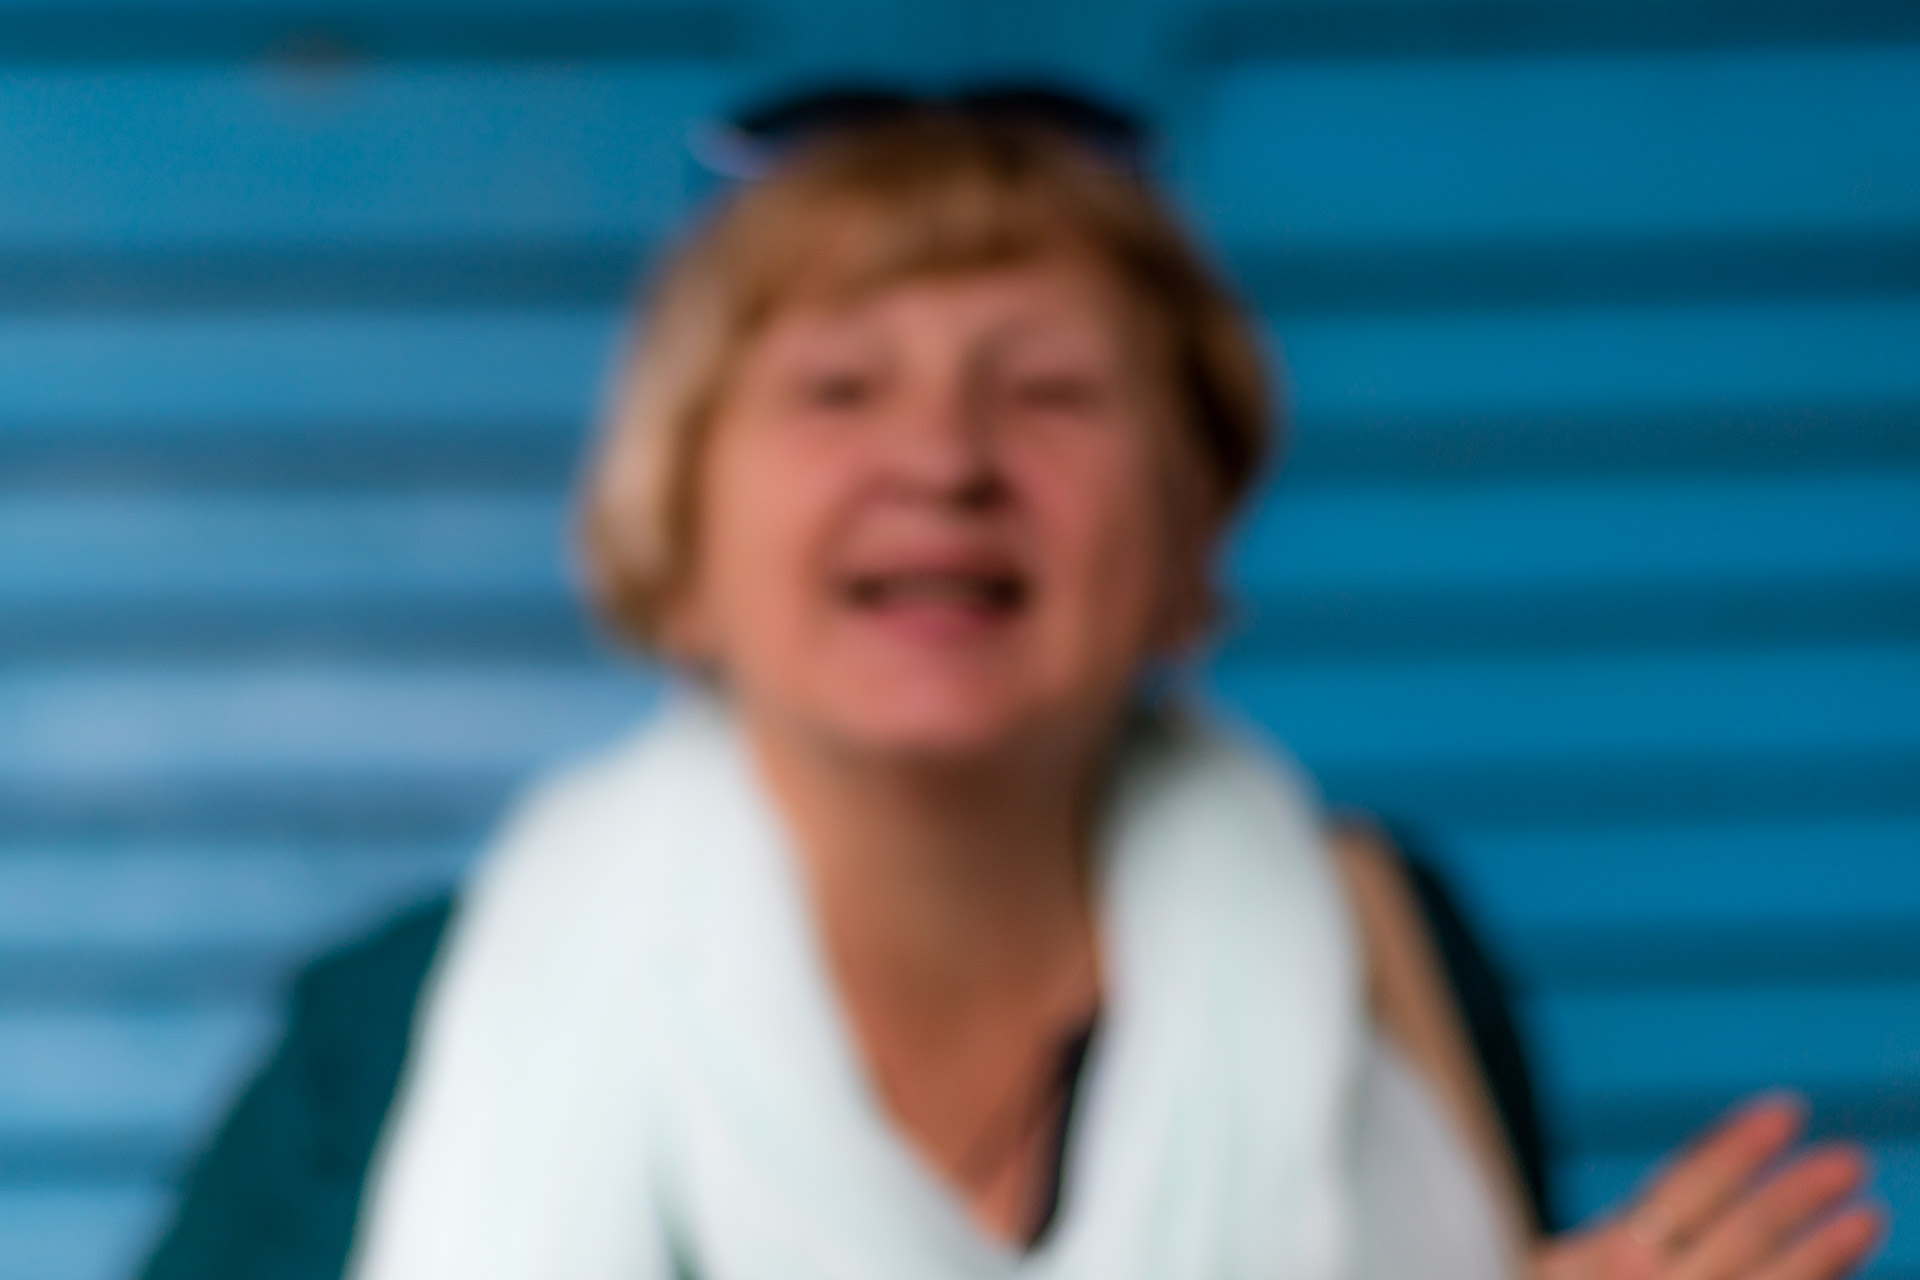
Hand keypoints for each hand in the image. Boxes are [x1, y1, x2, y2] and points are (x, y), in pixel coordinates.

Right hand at [1535, 1094, 1883, 1279]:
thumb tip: (1694, 1185)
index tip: (1786, 1109)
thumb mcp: (1562, 1268)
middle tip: (1850, 1159)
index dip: (1737, 1146)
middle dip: (1797, 1193)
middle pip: (1738, 1234)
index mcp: (1602, 1260)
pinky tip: (1839, 1272)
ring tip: (1867, 1216)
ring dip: (1822, 1250)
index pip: (1682, 1187)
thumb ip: (1615, 1237)